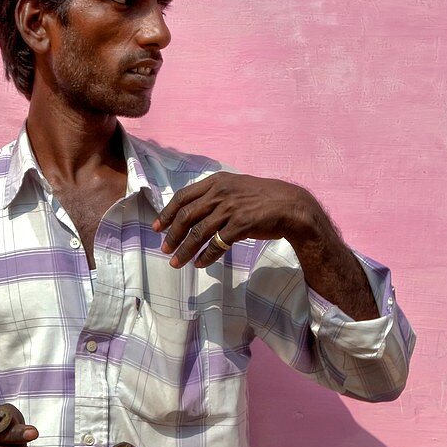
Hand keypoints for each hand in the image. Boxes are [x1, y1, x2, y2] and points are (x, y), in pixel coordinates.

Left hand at [153, 172, 315, 267]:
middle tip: (165, 249)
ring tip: (177, 263)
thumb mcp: (234, 187)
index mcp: (216, 182)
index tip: (157, 227)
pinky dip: (206, 256)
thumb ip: (214, 195)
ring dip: (185, 250)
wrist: (289, 205)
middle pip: (186, 216)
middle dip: (172, 235)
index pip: (182, 197)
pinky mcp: (241, 225)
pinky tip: (200, 264)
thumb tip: (192, 210)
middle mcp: (220, 193)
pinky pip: (217, 244)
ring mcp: (230, 209)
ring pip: (199, 233)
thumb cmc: (261, 198)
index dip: (167, 213)